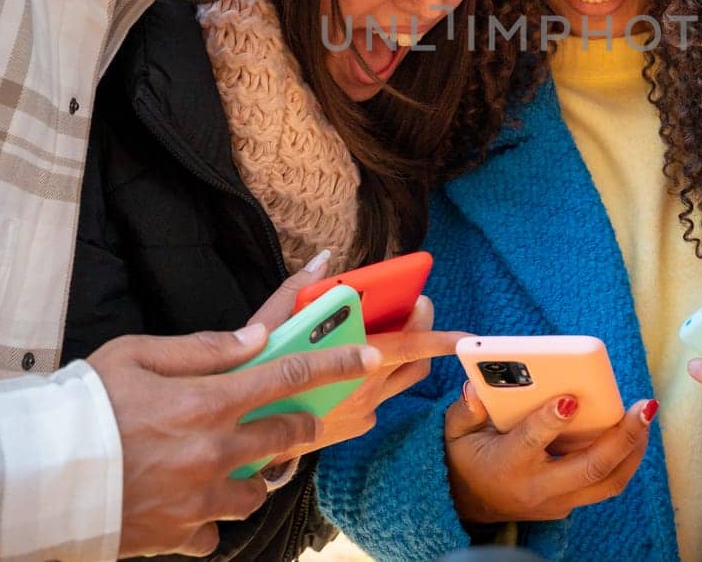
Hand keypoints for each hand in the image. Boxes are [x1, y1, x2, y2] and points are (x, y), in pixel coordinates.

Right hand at [89, 322, 378, 557]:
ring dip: (250, 477)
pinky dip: (205, 523)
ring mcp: (199, 501)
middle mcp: (214, 453)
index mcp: (208, 402)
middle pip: (285, 438)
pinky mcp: (177, 537)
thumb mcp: (135, 354)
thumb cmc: (80, 405)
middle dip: (298, 426)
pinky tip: (185, 505)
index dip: (336, 362)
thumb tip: (255, 336)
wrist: (30, 477)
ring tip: (224, 465)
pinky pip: (211, 534)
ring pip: (255, 493)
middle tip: (294, 420)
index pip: (289, 375)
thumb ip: (202, 347)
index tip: (369, 355)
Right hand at [246, 253, 468, 457]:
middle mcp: (363, 391)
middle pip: (415, 361)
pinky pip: (381, 399)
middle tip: (414, 304)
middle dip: (423, 331)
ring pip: (403, 380)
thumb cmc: (251, 378)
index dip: (437, 336)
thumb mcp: (267, 328)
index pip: (408, 346)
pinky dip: (380, 378)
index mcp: (349, 363)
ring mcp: (362, 412)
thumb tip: (324, 261)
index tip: (463, 332)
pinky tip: (359, 365)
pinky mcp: (356, 427)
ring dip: (406, 354)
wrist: (238, 440)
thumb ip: (298, 291)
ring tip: (392, 329)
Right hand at [443, 383, 656, 523]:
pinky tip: (635, 432)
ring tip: (646, 415)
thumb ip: (466, 410)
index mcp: (507, 464)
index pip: (532, 442)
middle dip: (621, 437)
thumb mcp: (454, 432)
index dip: (551, 421)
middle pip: (589, 467)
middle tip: (643, 407)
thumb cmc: (466, 458)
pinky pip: (606, 484)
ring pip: (608, 482)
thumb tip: (477, 388)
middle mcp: (537, 487)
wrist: (471, 505)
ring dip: (633, 449)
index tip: (570, 399)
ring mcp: (557, 500)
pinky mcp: (570, 503)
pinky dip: (625, 459)